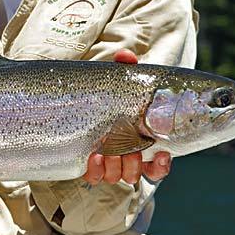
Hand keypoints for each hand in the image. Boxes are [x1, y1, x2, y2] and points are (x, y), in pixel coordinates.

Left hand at [82, 49, 172, 184]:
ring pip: (119, 176)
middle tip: (129, 149)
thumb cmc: (105, 95)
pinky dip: (97, 171)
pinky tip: (95, 157)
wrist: (72, 105)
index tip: (162, 155)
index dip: (162, 165)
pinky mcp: (89, 166)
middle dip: (134, 163)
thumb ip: (125, 69)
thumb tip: (126, 56)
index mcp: (141, 141)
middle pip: (138, 172)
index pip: (159, 164)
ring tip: (109, 151)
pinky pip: (96, 178)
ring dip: (117, 165)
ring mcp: (107, 162)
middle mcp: (127, 155)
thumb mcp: (117, 82)